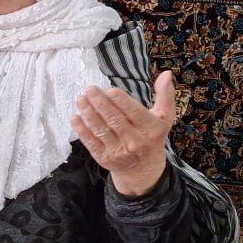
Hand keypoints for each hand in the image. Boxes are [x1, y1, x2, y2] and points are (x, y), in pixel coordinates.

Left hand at [72, 71, 176, 196]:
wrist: (144, 169)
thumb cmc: (152, 137)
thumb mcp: (164, 117)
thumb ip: (165, 95)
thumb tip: (167, 73)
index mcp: (151, 129)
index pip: (135, 113)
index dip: (122, 102)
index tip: (110, 90)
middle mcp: (135, 142)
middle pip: (115, 120)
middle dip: (101, 103)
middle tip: (90, 89)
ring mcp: (119, 151)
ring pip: (101, 130)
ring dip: (89, 114)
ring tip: (81, 99)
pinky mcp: (105, 158)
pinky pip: (91, 143)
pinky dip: (82, 130)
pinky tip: (75, 118)